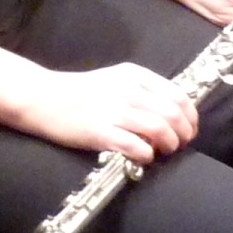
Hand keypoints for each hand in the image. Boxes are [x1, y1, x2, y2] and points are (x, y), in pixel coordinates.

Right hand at [14, 62, 198, 162]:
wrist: (42, 98)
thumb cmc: (80, 92)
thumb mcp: (115, 80)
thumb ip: (142, 91)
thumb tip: (172, 113)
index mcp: (134, 75)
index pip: (178, 94)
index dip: (190, 116)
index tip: (189, 129)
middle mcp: (127, 90)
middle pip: (173, 113)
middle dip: (184, 133)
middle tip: (180, 145)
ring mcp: (113, 110)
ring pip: (159, 128)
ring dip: (169, 144)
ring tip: (164, 151)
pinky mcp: (99, 131)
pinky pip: (136, 145)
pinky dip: (147, 154)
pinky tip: (144, 157)